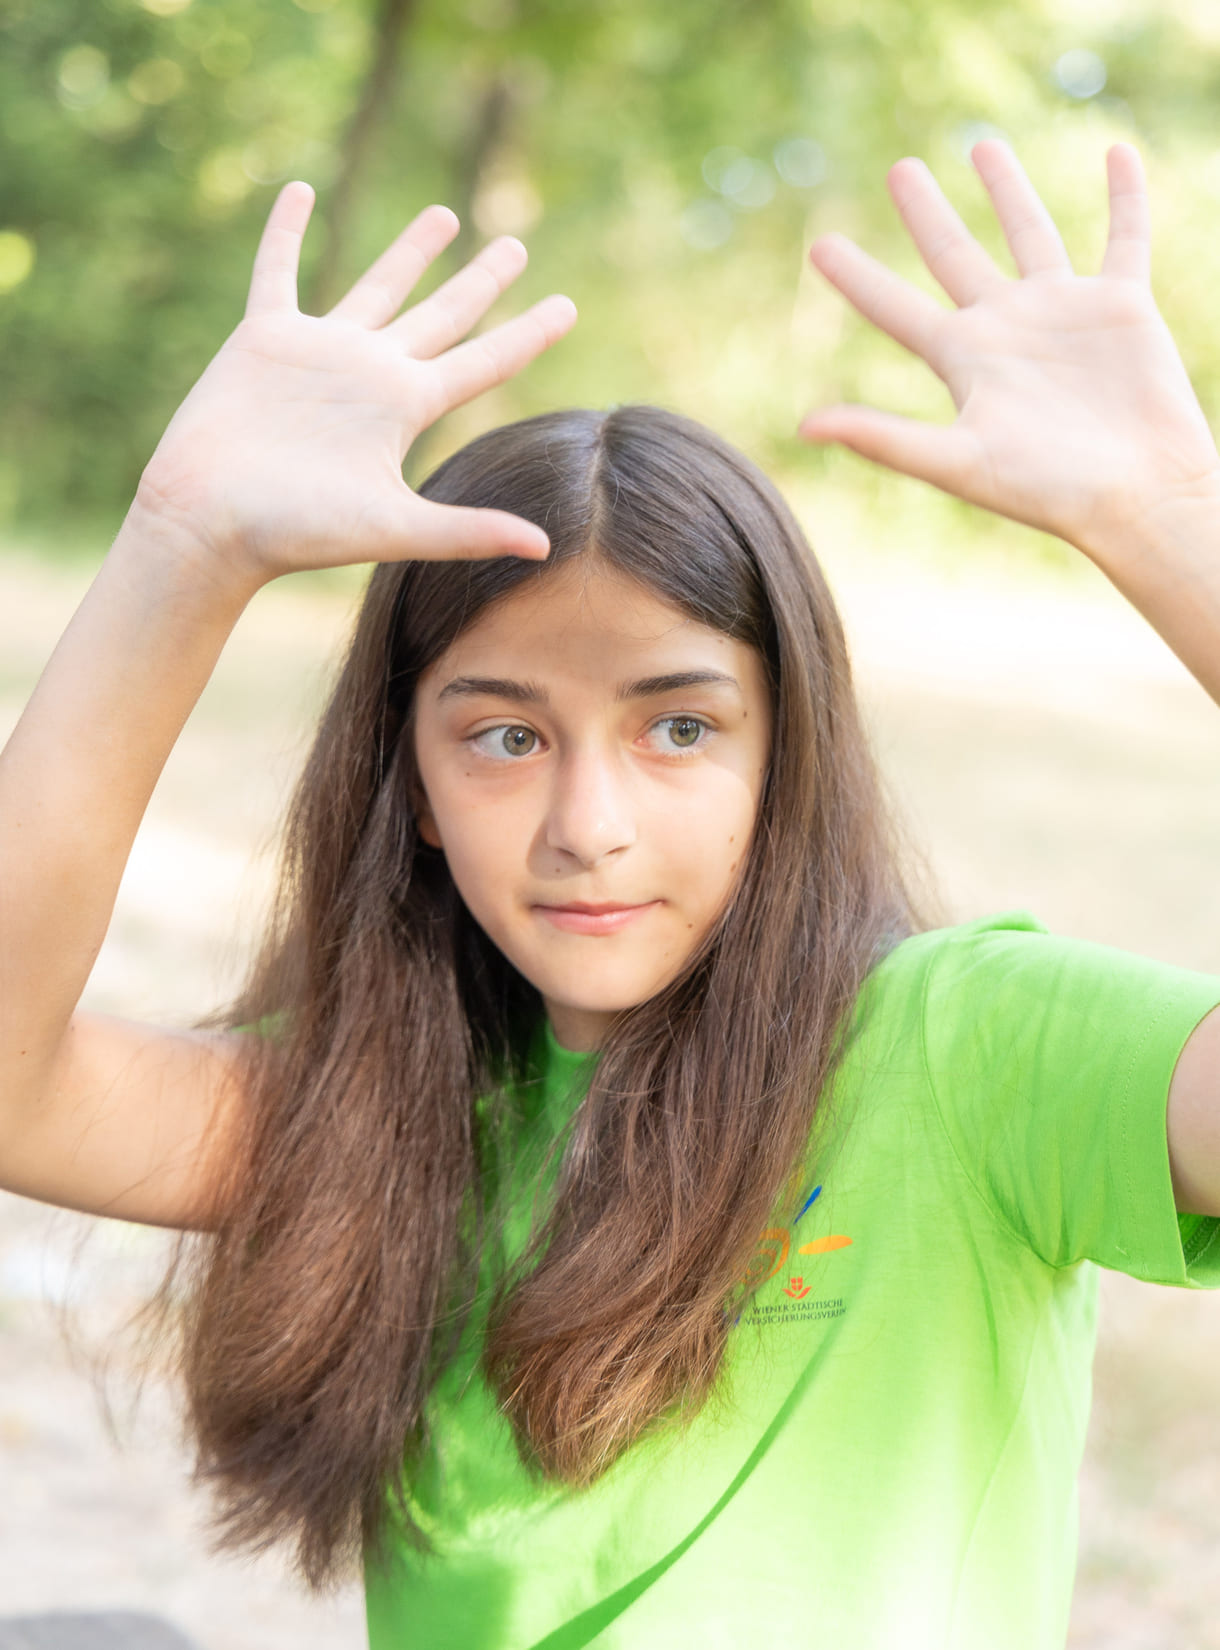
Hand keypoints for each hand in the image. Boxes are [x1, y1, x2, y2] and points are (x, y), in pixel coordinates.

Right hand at [135, 182, 576, 585]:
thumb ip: (468, 531)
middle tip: (518, 245)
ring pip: (377, 284)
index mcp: (407, 408)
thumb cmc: (299, 532)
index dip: (527, 334)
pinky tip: (299, 189)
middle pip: (443, 314)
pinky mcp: (265, 338)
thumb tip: (545, 547)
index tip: (568, 306)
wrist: (214, 522)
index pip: (484, 362)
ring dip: (410, 251)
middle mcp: (373, 374)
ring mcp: (321, 351)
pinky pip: (278, 271)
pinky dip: (285, 231)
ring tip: (445, 215)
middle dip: (481, 280)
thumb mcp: (394, 527)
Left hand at [799, 142, 1219, 566]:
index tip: (819, 246)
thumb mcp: (956, 462)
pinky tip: (1118, 155)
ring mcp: (1062, 312)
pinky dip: (1125, 196)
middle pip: (955, 255)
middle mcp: (1005, 328)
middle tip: (900, 170)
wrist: (1134, 496)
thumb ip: (883, 439)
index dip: (857, 279)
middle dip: (927, 213)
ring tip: (982, 146)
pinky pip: (1124, 236)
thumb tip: (805, 427)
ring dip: (1008, 189)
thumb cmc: (1045, 489)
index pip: (895, 308)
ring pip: (1030, 233)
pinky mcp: (1121, 305)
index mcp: (962, 361)